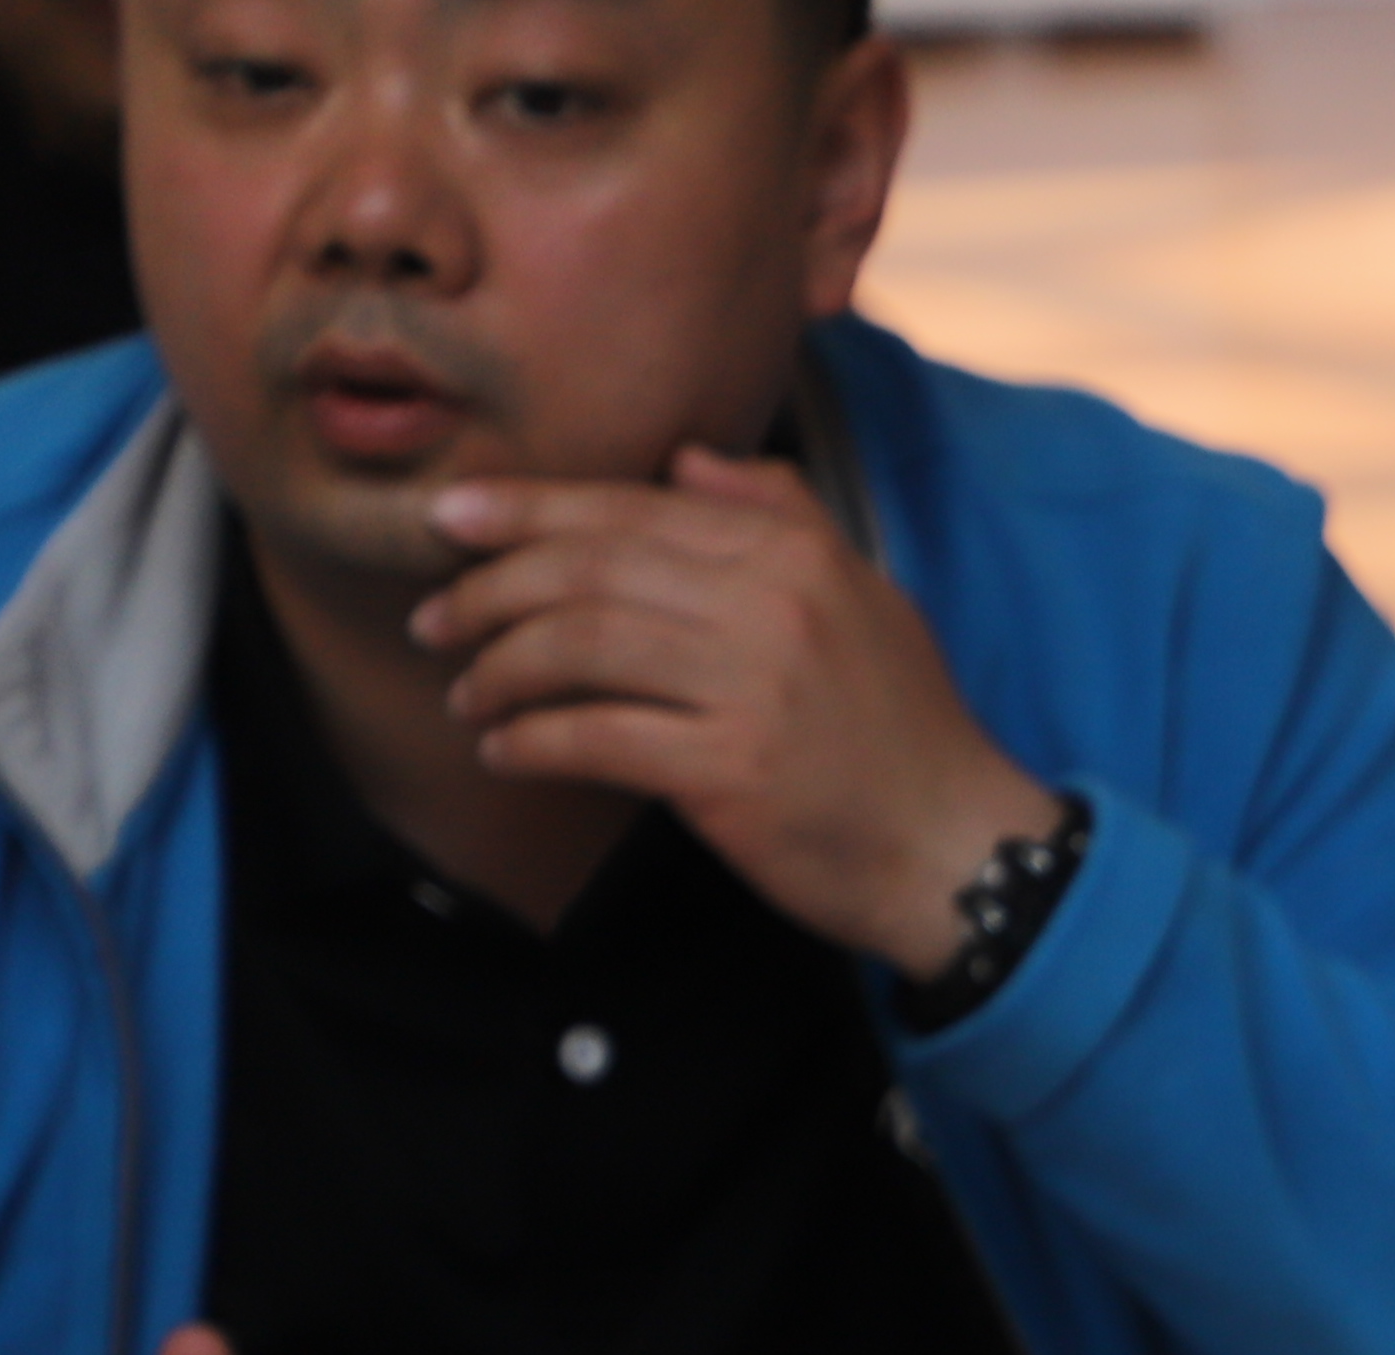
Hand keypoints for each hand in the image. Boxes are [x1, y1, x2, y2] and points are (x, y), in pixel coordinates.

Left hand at [410, 449, 1060, 979]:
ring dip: (499, 668)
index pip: (631, 512)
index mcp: (794, 556)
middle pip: (588, 570)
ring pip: (578, 646)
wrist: (960, 852)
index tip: (450, 522)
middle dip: (488, 588)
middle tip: (434, 618)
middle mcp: (770, 607)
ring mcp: (750, 689)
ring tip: (465, 693)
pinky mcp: (729, 772)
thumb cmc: (907, 736)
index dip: (526, 511)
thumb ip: (782, 517)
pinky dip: (532, 740)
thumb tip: (688, 461)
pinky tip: (504, 750)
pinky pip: (595, 737)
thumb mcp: (866, 601)